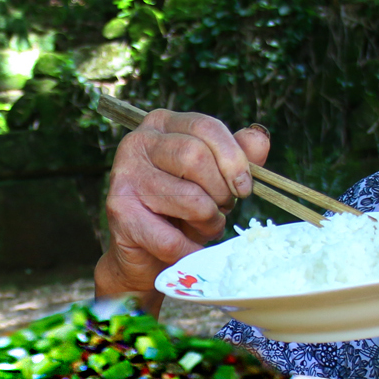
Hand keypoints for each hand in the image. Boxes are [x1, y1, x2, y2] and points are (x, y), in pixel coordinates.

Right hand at [94, 111, 269, 301]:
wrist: (145, 255)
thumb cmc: (183, 210)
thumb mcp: (215, 178)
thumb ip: (237, 156)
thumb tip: (259, 139)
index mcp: (162, 124)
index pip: (205, 127)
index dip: (234, 159)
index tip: (244, 187)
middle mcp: (137, 142)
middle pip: (195, 157)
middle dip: (221, 192)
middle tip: (221, 209)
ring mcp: (124, 176)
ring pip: (189, 198)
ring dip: (209, 222)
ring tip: (205, 228)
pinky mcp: (119, 212)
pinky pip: (171, 238)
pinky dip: (190, 250)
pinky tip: (190, 249)